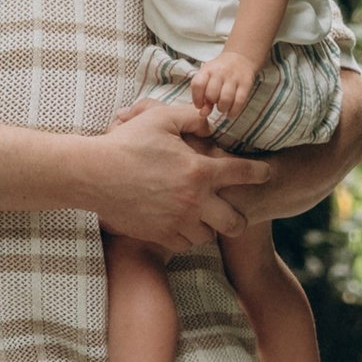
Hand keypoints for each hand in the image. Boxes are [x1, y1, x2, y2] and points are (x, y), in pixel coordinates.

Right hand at [93, 89, 267, 250]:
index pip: (243, 174)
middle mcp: (194, 202)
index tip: (267, 173)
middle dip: (241, 215)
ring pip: (209, 236)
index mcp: (199, 171)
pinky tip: (183, 223)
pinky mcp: (160, 235)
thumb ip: (192, 118)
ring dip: (210, 226)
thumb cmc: (127, 142)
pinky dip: (187, 235)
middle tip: (235, 209)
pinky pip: (185, 244)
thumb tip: (211, 124)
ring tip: (205, 216)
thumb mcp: (161, 118)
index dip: (260, 173)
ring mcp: (177, 222)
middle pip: (235, 222)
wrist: (94, 175)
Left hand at [192, 47, 255, 124]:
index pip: (197, 84)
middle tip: (214, 102)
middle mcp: (220, 72)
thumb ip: (203, 95)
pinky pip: (239, 102)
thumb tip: (203, 114)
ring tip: (222, 107)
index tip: (199, 105)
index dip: (197, 98)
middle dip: (211, 103)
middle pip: (211, 94)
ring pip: (225, 100)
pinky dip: (233, 112)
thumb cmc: (220, 71)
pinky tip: (230, 113)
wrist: (241, 58)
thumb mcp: (208, 77)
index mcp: (207, 70)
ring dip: (222, 108)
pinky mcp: (245, 84)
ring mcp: (234, 78)